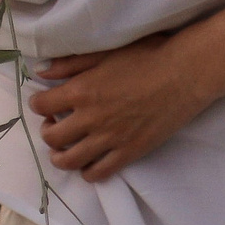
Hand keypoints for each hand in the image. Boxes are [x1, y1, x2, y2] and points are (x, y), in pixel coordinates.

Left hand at [32, 33, 208, 181]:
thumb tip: (42, 71)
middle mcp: (90, 119)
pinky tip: (90, 161)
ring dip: (60, 156)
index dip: (39, 103)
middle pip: (51, 137)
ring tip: (65, 149)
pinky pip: (97, 173)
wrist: (185, 74)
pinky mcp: (128, 153)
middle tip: (56, 122)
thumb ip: (71, 63)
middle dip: (47, 130)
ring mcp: (109, 139)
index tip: (44, 102)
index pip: (42, 105)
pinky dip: (87, 171)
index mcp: (82, 91)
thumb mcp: (106, 52)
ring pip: (69, 160)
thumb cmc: (148, 55)